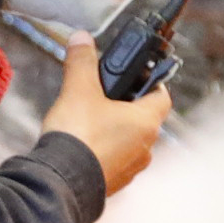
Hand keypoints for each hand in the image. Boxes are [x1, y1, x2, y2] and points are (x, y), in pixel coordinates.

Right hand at [39, 33, 169, 193]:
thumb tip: (82, 40)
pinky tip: (83, 144)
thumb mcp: (79, 89)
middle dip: (125, 105)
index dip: (150, 81)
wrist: (61, 182)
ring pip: (128, 141)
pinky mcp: (113, 182)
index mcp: (146, 122)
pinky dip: (103, 150)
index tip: (137, 75)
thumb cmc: (78, 137)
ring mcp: (130, 168)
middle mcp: (145, 147)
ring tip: (88, 119)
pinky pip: (113, 160)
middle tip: (104, 94)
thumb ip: (82, 62)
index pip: (161, 96)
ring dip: (114, 129)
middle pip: (143, 118)